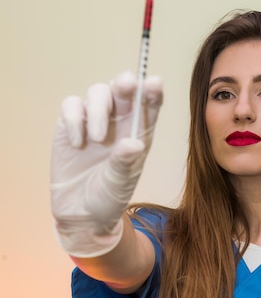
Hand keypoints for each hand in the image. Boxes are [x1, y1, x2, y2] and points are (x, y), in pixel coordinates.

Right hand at [51, 71, 162, 256]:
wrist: (80, 214)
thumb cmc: (109, 197)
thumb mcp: (120, 183)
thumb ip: (125, 162)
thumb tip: (134, 143)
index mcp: (139, 132)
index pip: (149, 105)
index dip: (153, 91)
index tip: (154, 84)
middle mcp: (119, 122)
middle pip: (123, 89)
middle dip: (126, 83)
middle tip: (126, 87)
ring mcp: (93, 120)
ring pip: (98, 92)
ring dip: (98, 109)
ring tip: (97, 138)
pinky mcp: (69, 124)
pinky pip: (71, 106)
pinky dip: (74, 119)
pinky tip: (77, 144)